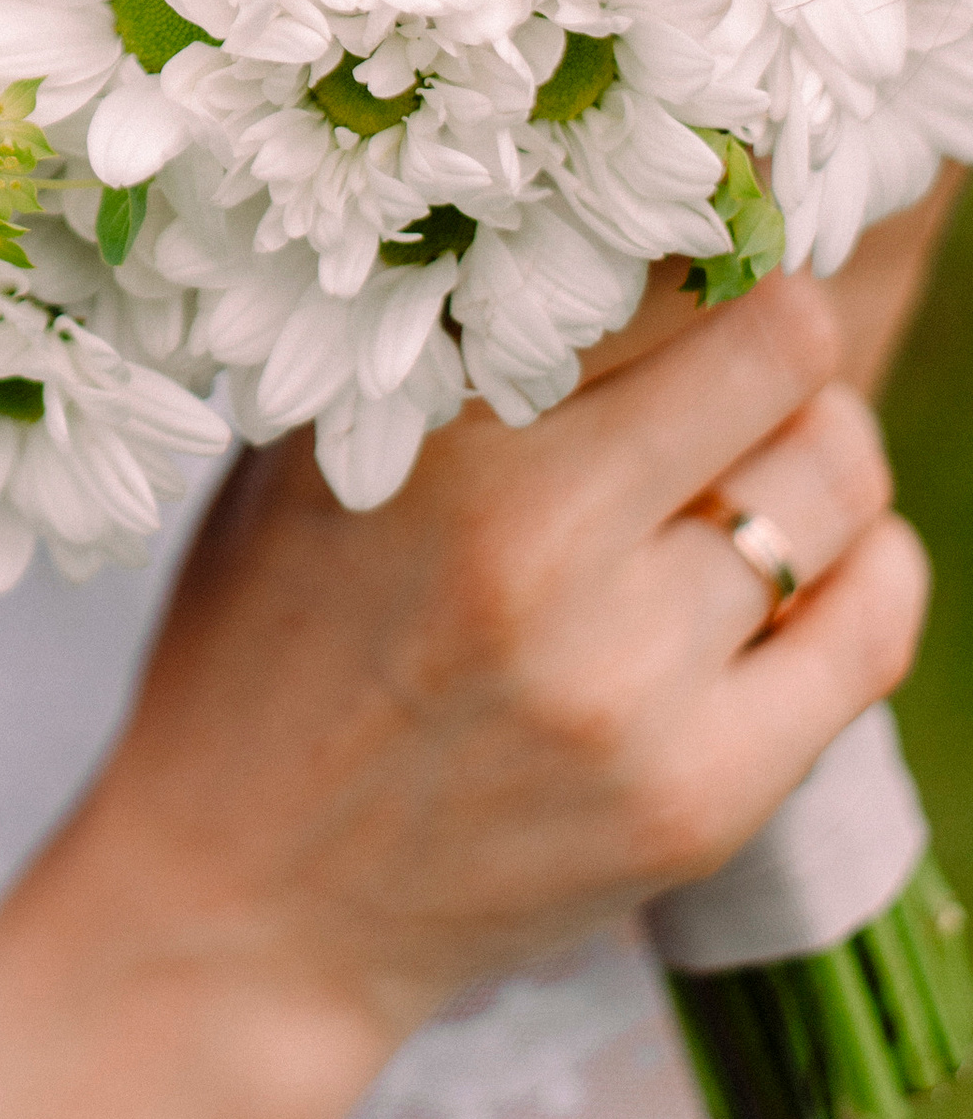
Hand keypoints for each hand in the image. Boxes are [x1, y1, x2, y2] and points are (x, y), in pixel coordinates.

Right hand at [0, 270, 926, 1118]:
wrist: (244, 901)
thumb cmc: (267, 642)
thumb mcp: (314, 454)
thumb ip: (446, 345)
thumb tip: (605, 217)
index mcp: (433, 444)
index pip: (647, 267)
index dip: (690, 227)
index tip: (698, 222)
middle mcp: (541, 555)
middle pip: (777, 351)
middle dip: (779, 327)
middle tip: (751, 339)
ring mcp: (632, 687)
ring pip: (835, 481)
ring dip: (821, 444)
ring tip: (769, 453)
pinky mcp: (700, 800)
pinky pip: (869, 631)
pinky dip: (873, 563)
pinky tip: (831, 553)